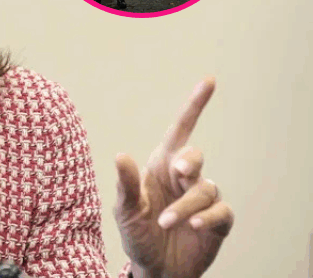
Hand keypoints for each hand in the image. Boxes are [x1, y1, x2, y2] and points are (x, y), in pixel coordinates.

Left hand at [114, 78, 232, 277]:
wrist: (154, 268)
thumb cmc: (136, 234)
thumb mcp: (125, 210)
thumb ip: (126, 185)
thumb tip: (121, 155)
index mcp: (160, 167)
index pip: (179, 130)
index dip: (194, 106)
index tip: (209, 81)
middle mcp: (182, 179)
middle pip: (194, 156)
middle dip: (188, 162)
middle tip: (178, 173)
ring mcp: (201, 199)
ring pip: (204, 188)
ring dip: (186, 205)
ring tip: (165, 221)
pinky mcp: (216, 220)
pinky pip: (220, 210)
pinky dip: (207, 216)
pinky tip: (193, 225)